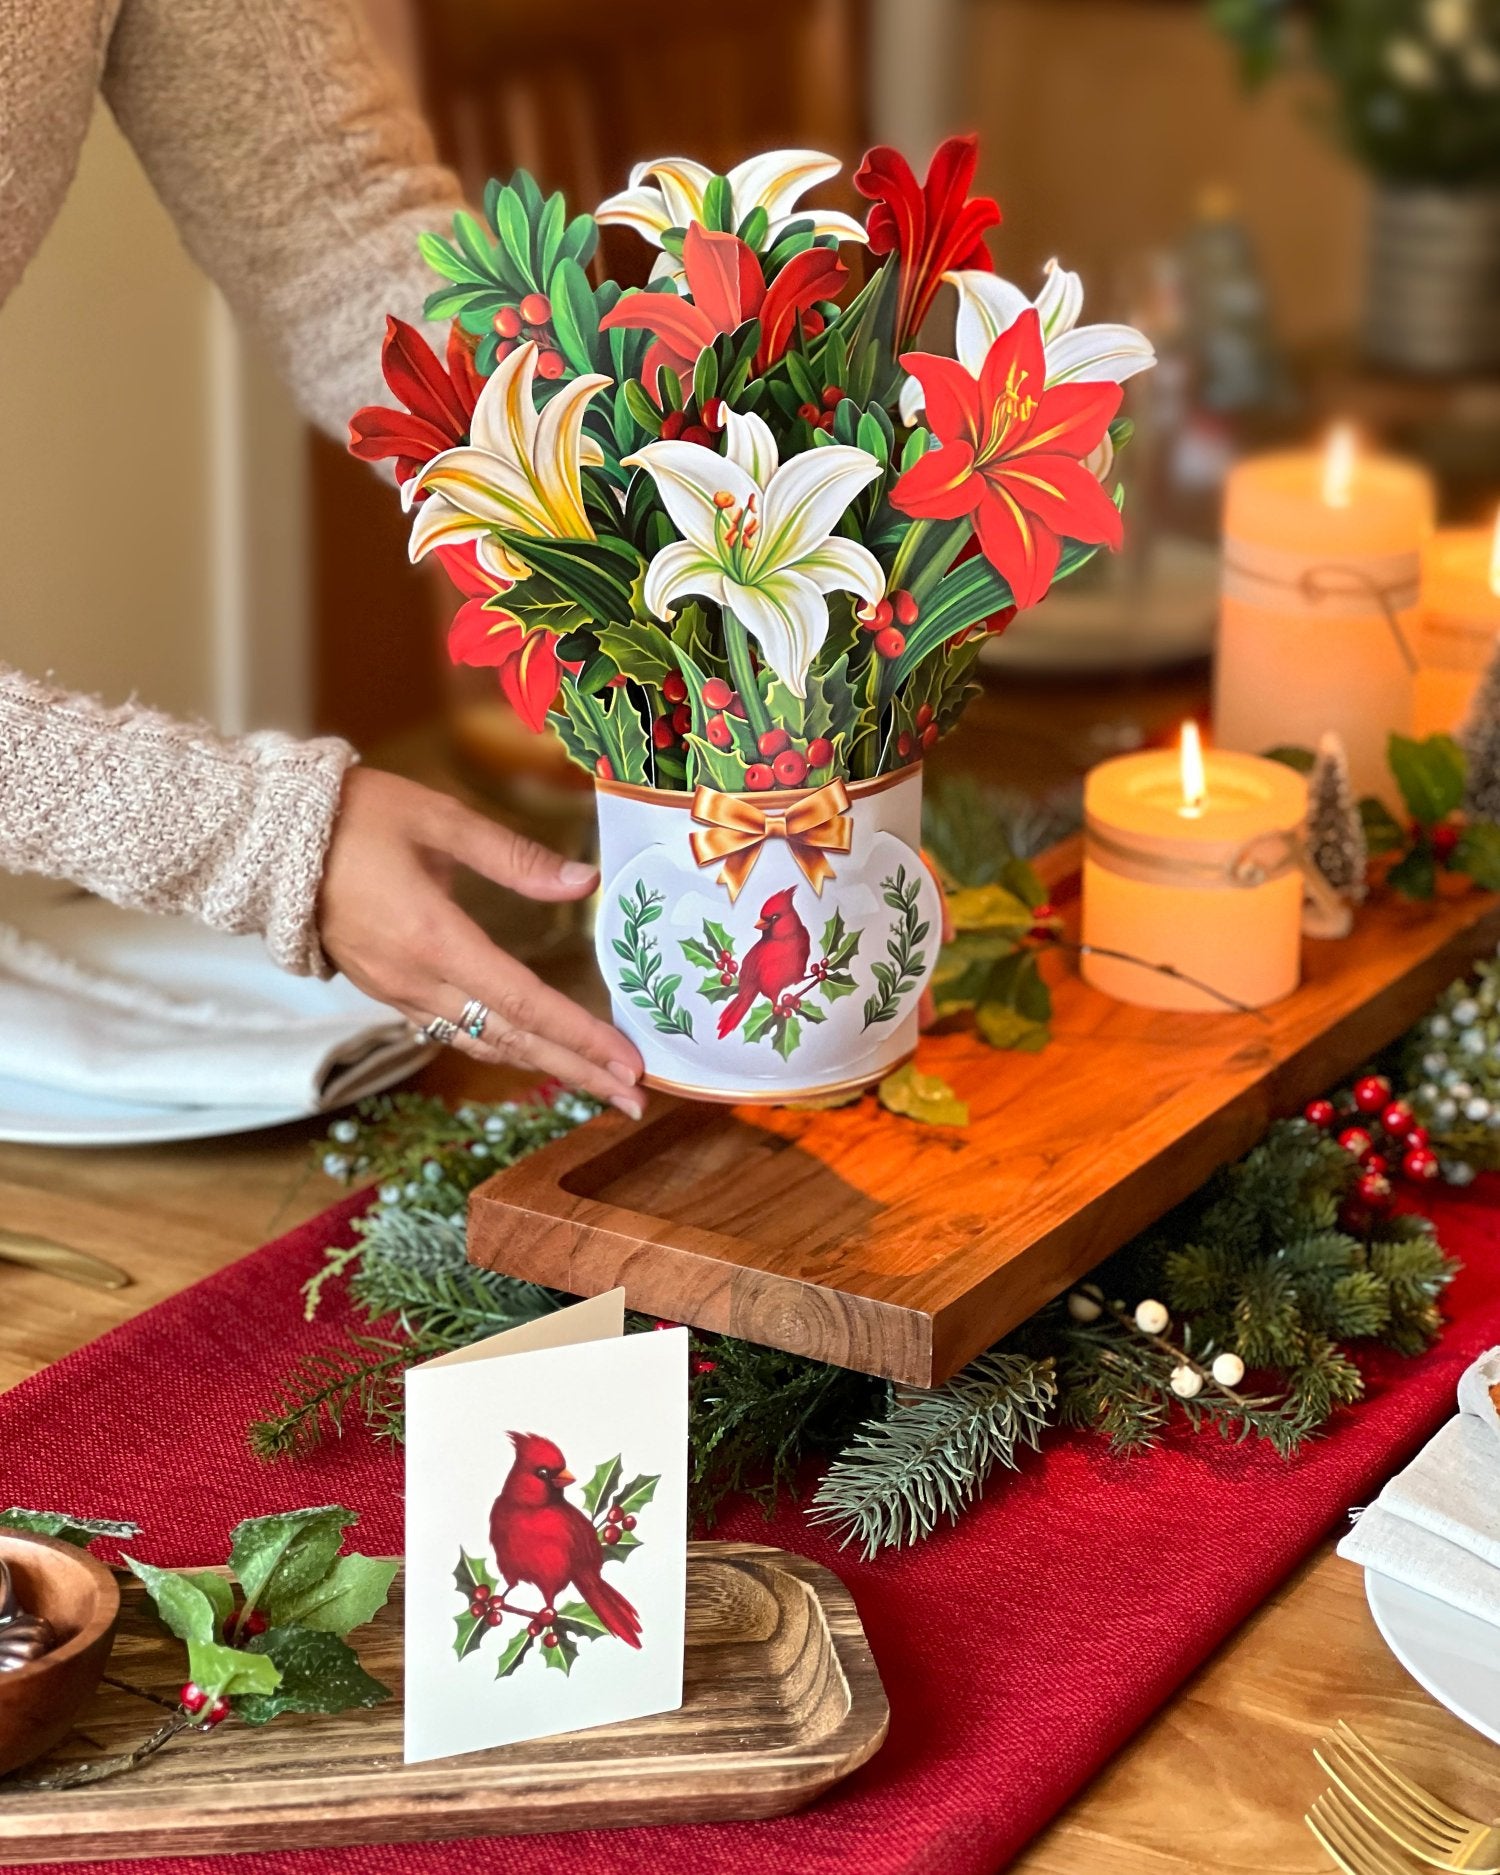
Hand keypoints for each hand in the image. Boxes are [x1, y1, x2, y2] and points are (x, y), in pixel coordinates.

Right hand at [317, 769, 644, 1116]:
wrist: (264, 840)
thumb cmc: (354, 816)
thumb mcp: (439, 819)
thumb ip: (514, 856)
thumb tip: (585, 882)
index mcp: (435, 940)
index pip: (526, 1003)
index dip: (581, 1038)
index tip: (628, 1064)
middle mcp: (418, 981)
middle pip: (512, 1040)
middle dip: (577, 1071)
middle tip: (633, 1100)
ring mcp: (397, 991)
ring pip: (481, 1042)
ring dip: (542, 1066)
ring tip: (594, 1084)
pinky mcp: (385, 989)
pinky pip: (451, 1031)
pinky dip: (500, 1046)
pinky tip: (529, 1050)